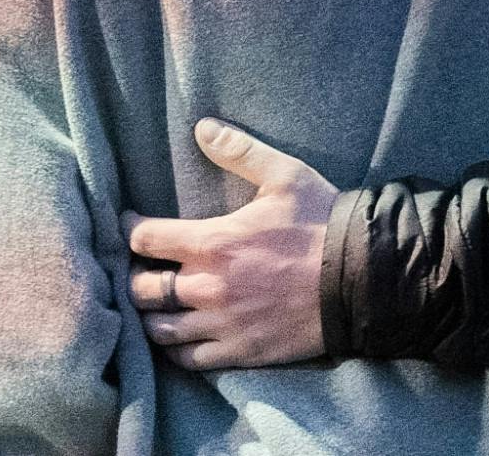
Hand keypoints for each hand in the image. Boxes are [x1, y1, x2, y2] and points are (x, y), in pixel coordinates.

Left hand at [124, 117, 339, 368]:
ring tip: (157, 305)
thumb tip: (202, 127)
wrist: (360, 279)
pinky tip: (181, 336)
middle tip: (142, 268)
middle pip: (141, 290)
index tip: (130, 224)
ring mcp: (222, 324)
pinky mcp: (239, 351)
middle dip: (134, 276)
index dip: (129, 229)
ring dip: (151, 317)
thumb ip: (240, 150)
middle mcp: (207, 287)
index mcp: (213, 242)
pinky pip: (189, 360)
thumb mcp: (284, 176)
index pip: (144, 239)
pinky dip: (177, 350)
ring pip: (158, 330)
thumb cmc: (321, 223)